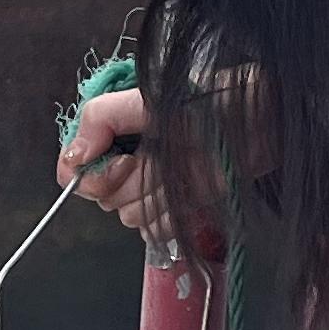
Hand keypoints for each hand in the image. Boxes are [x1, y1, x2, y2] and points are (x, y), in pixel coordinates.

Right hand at [56, 88, 219, 263]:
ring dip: (157, 196)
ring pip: (129, 215)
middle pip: (103, 197)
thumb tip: (74, 156)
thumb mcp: (146, 99)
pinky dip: (172, 215)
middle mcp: (124, 163)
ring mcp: (148, 190)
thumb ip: (100, 117)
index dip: (92, 175)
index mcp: (111, 134)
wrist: (254, 126)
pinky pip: (154, 230)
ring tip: (182, 170)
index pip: (74, 170)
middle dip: (133, 181)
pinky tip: (190, 193)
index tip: (121, 162)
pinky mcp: (171, 212)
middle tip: (160, 156)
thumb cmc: (207, 104)